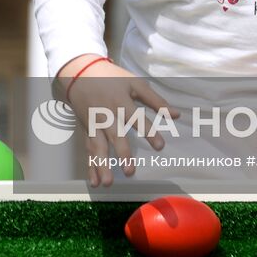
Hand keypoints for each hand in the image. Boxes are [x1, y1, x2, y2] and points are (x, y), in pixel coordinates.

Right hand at [57, 54, 179, 186]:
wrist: (79, 73)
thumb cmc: (111, 78)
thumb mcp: (134, 83)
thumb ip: (155, 100)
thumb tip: (177, 115)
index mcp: (121, 102)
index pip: (137, 118)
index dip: (148, 132)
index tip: (160, 147)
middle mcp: (107, 115)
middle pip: (115, 136)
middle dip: (122, 153)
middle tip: (130, 172)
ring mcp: (95, 125)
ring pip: (98, 147)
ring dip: (102, 165)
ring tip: (108, 183)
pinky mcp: (88, 131)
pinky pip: (88, 150)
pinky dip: (90, 167)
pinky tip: (95, 182)